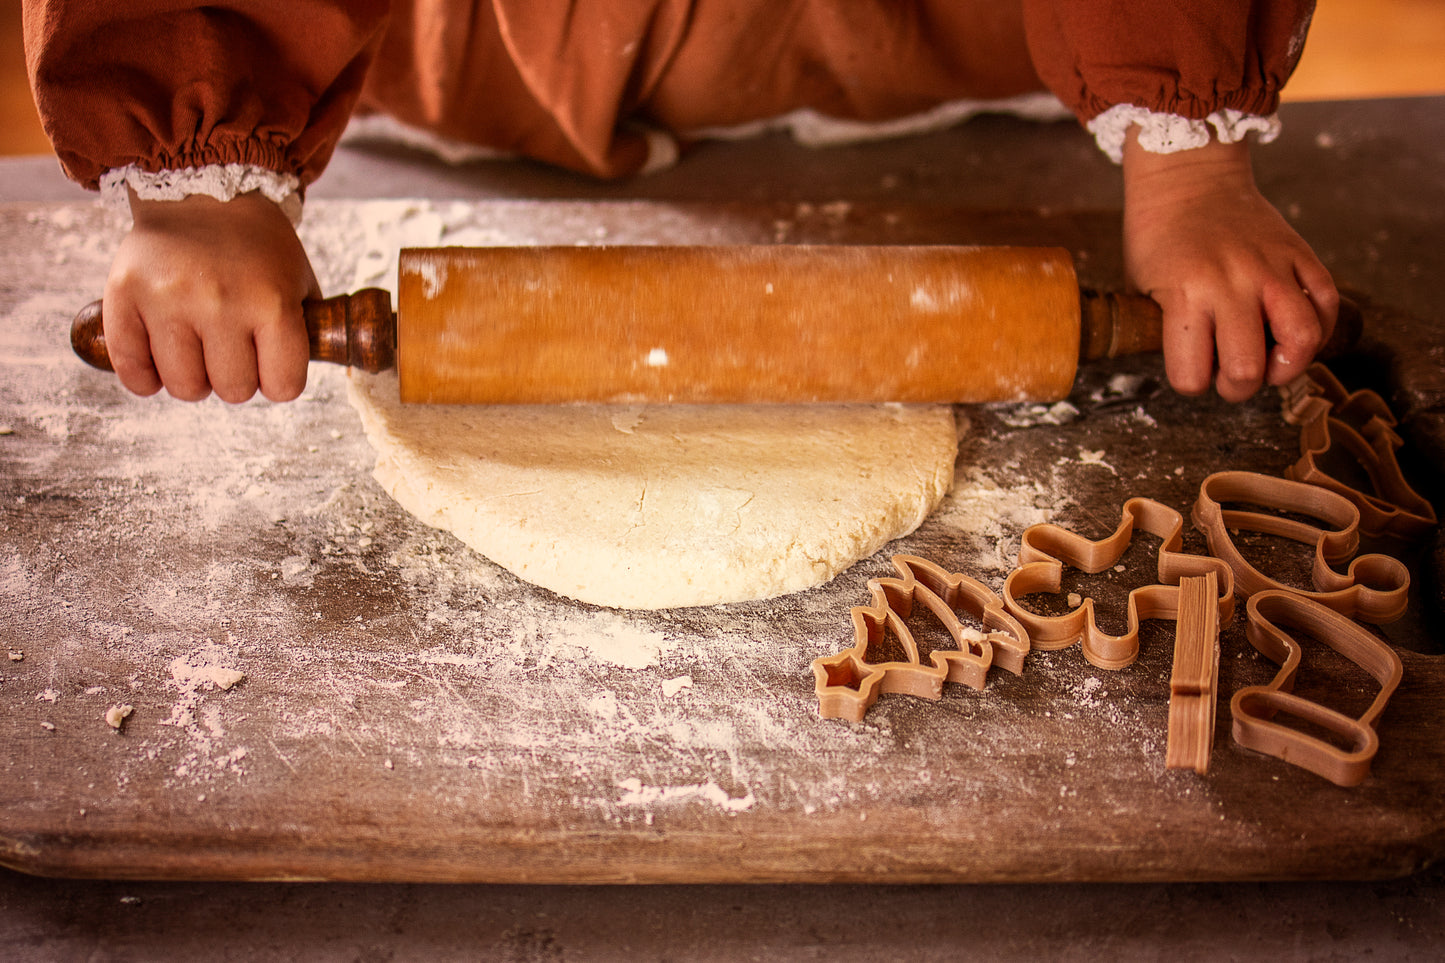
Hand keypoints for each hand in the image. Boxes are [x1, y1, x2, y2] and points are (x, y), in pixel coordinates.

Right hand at [103, 190, 319, 402]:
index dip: (279, 381)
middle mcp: (220, 302)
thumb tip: (293, 380)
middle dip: (236, 378)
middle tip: (231, 349)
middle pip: (233, 391)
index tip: (270, 363)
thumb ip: (307, 333)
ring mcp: (168, 299)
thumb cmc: (257, 246)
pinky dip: (145, 376)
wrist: (203, 189)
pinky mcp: (125, 295)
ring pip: (185, 387)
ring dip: (194, 378)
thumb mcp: (300, 281)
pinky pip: (132, 370)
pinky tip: (158, 358)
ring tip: (197, 349)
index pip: (283, 387)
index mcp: (271, 302)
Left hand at [1121, 131, 1337, 400]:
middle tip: (1230, 376)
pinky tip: (1296, 335)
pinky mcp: (1300, 254)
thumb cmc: (1158, 237)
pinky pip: (1327, 304)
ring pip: (1302, 341)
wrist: (1188, 179)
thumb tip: (1194, 370)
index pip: (1192, 375)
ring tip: (1270, 362)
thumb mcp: (1141, 287)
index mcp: (1185, 295)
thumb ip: (1167, 331)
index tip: (1191, 371)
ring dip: (1286, 367)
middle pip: (1248, 369)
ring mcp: (1271, 268)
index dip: (1191, 383)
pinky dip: (1319, 331)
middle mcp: (1232, 284)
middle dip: (1237, 388)